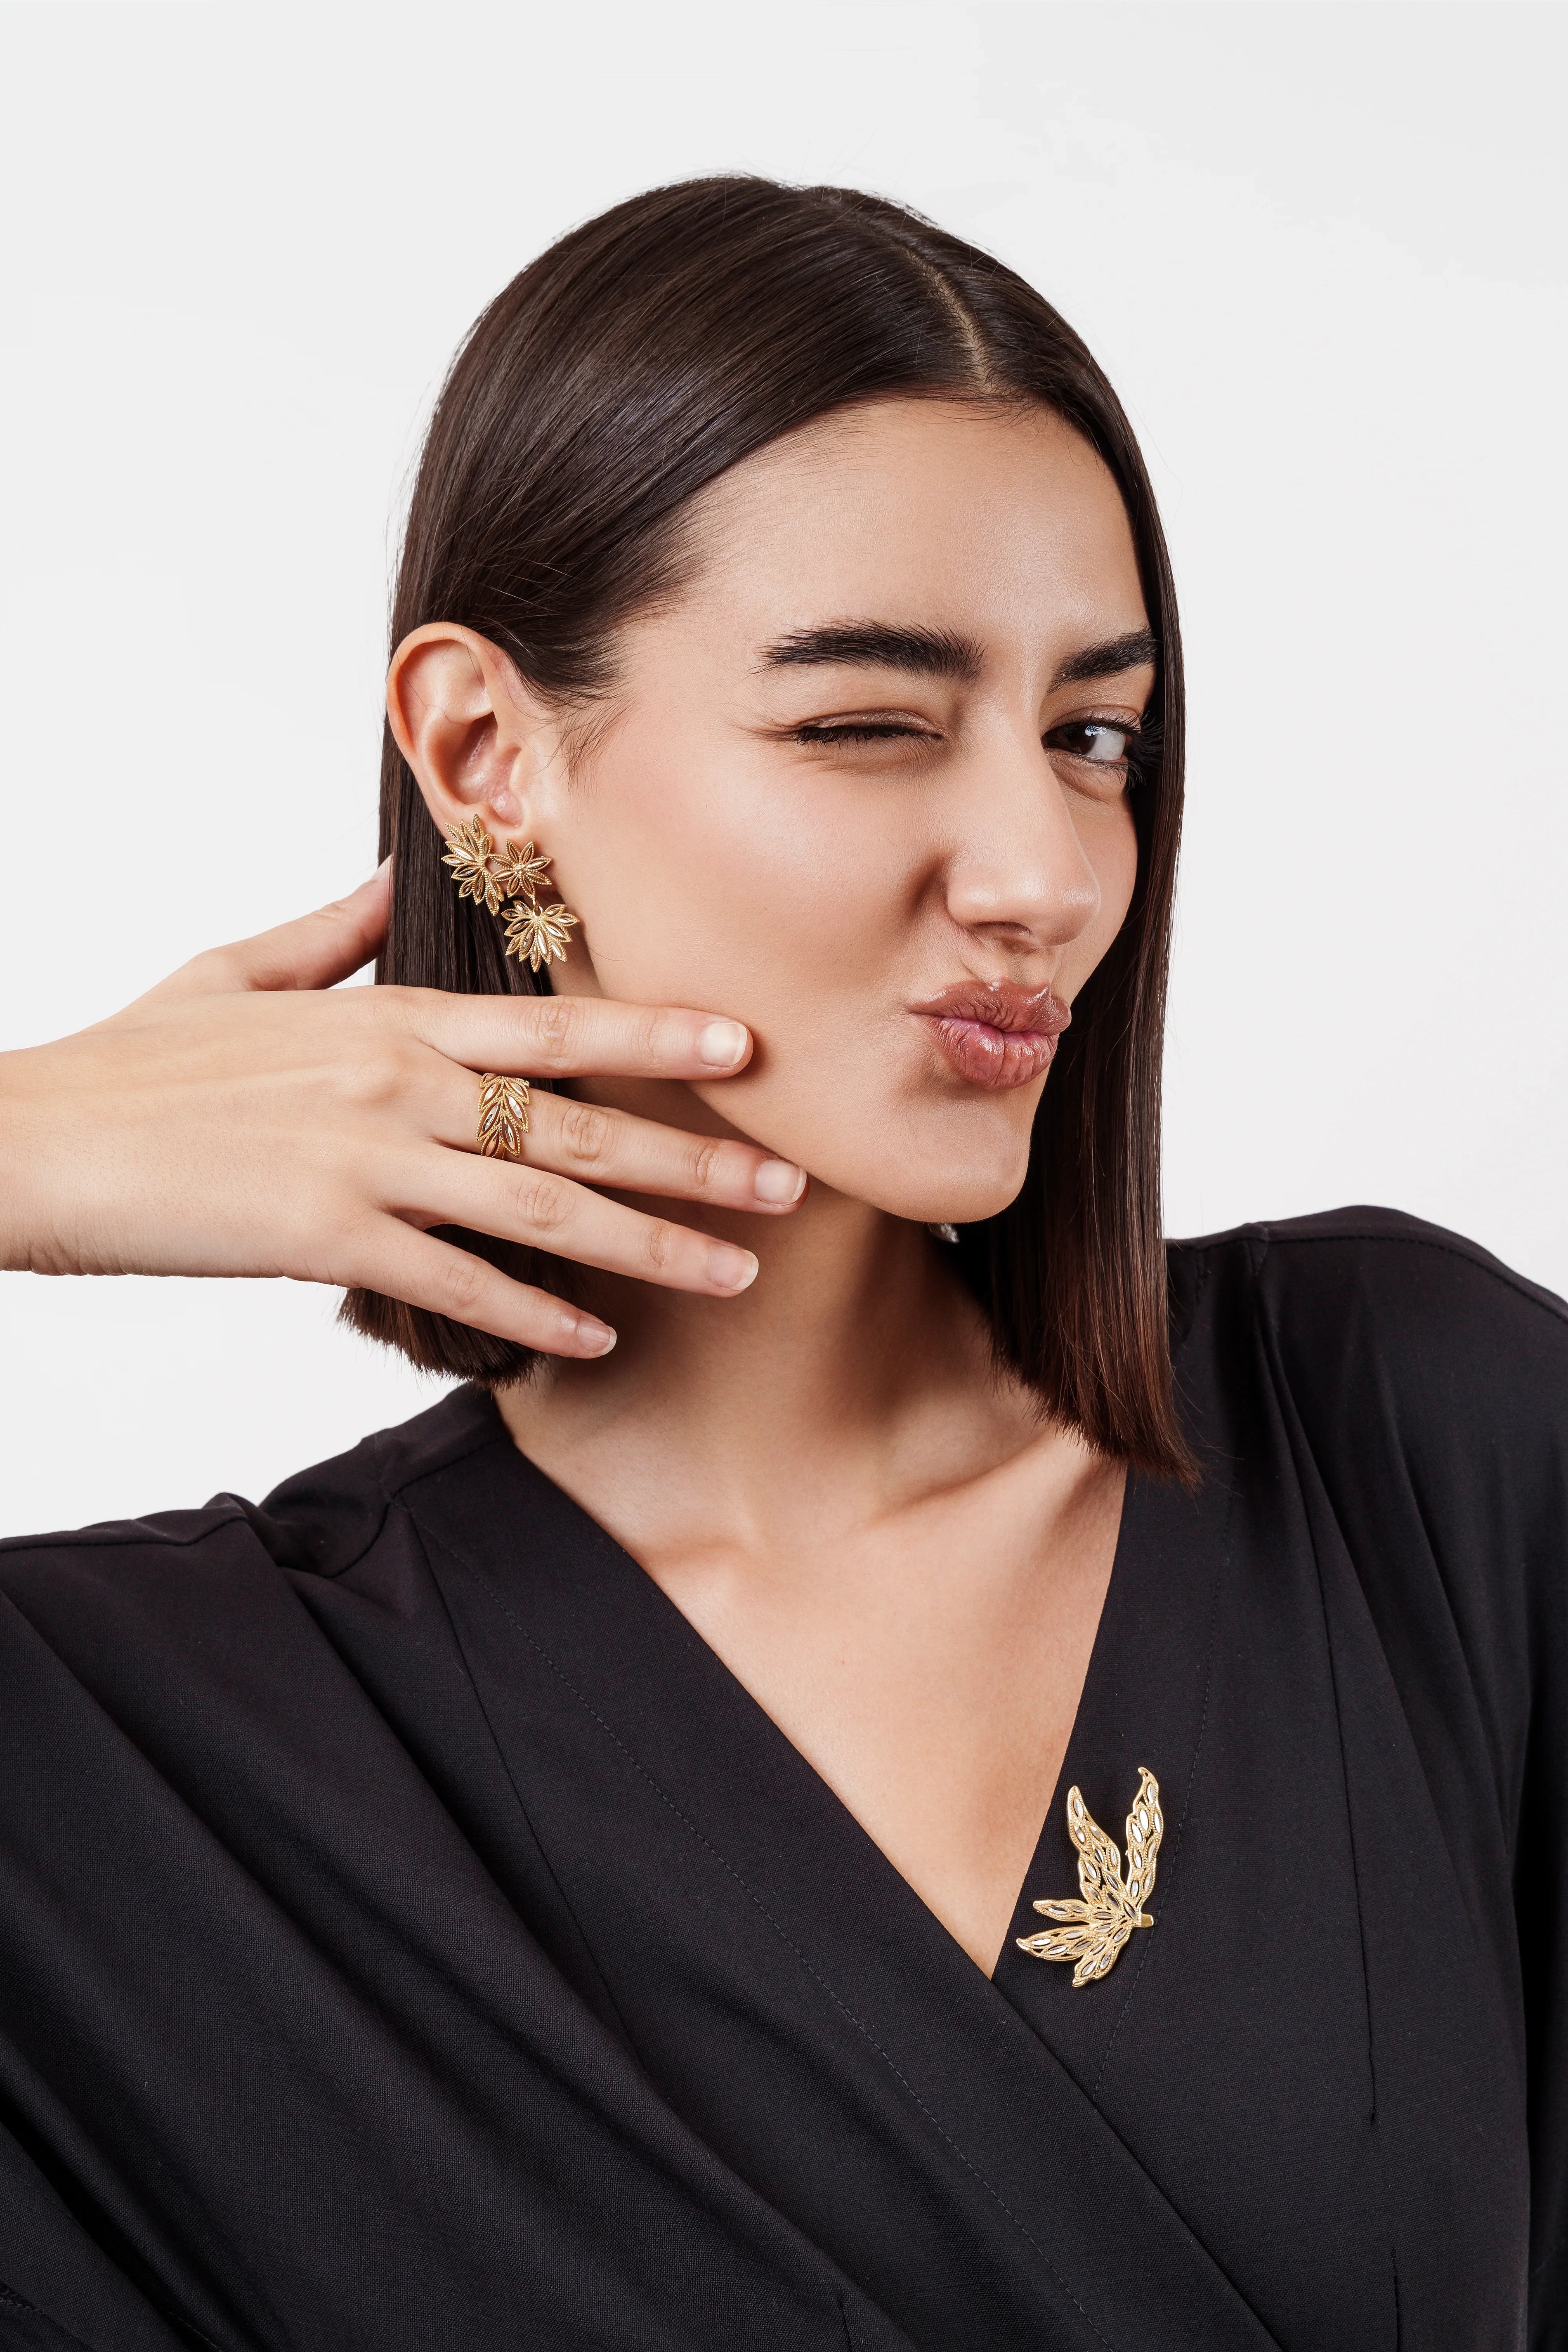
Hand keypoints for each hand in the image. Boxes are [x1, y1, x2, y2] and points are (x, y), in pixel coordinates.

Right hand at [0, 867, 803, 1357]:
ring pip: (542, 1213)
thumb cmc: (134, 1062)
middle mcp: (395, 1084)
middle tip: (788, 1184)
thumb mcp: (235, 973)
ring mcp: (366, 1164)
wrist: (34, 1136)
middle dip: (694, 1158)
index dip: (658, 1031)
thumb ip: (334, 934)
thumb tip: (398, 884)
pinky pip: (457, 1285)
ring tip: (734, 1273)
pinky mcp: (326, 1240)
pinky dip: (533, 1313)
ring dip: (649, 1247)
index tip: (746, 1045)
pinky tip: (594, 1340)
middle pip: (576, 1125)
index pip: (552, 1022)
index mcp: (384, 1017)